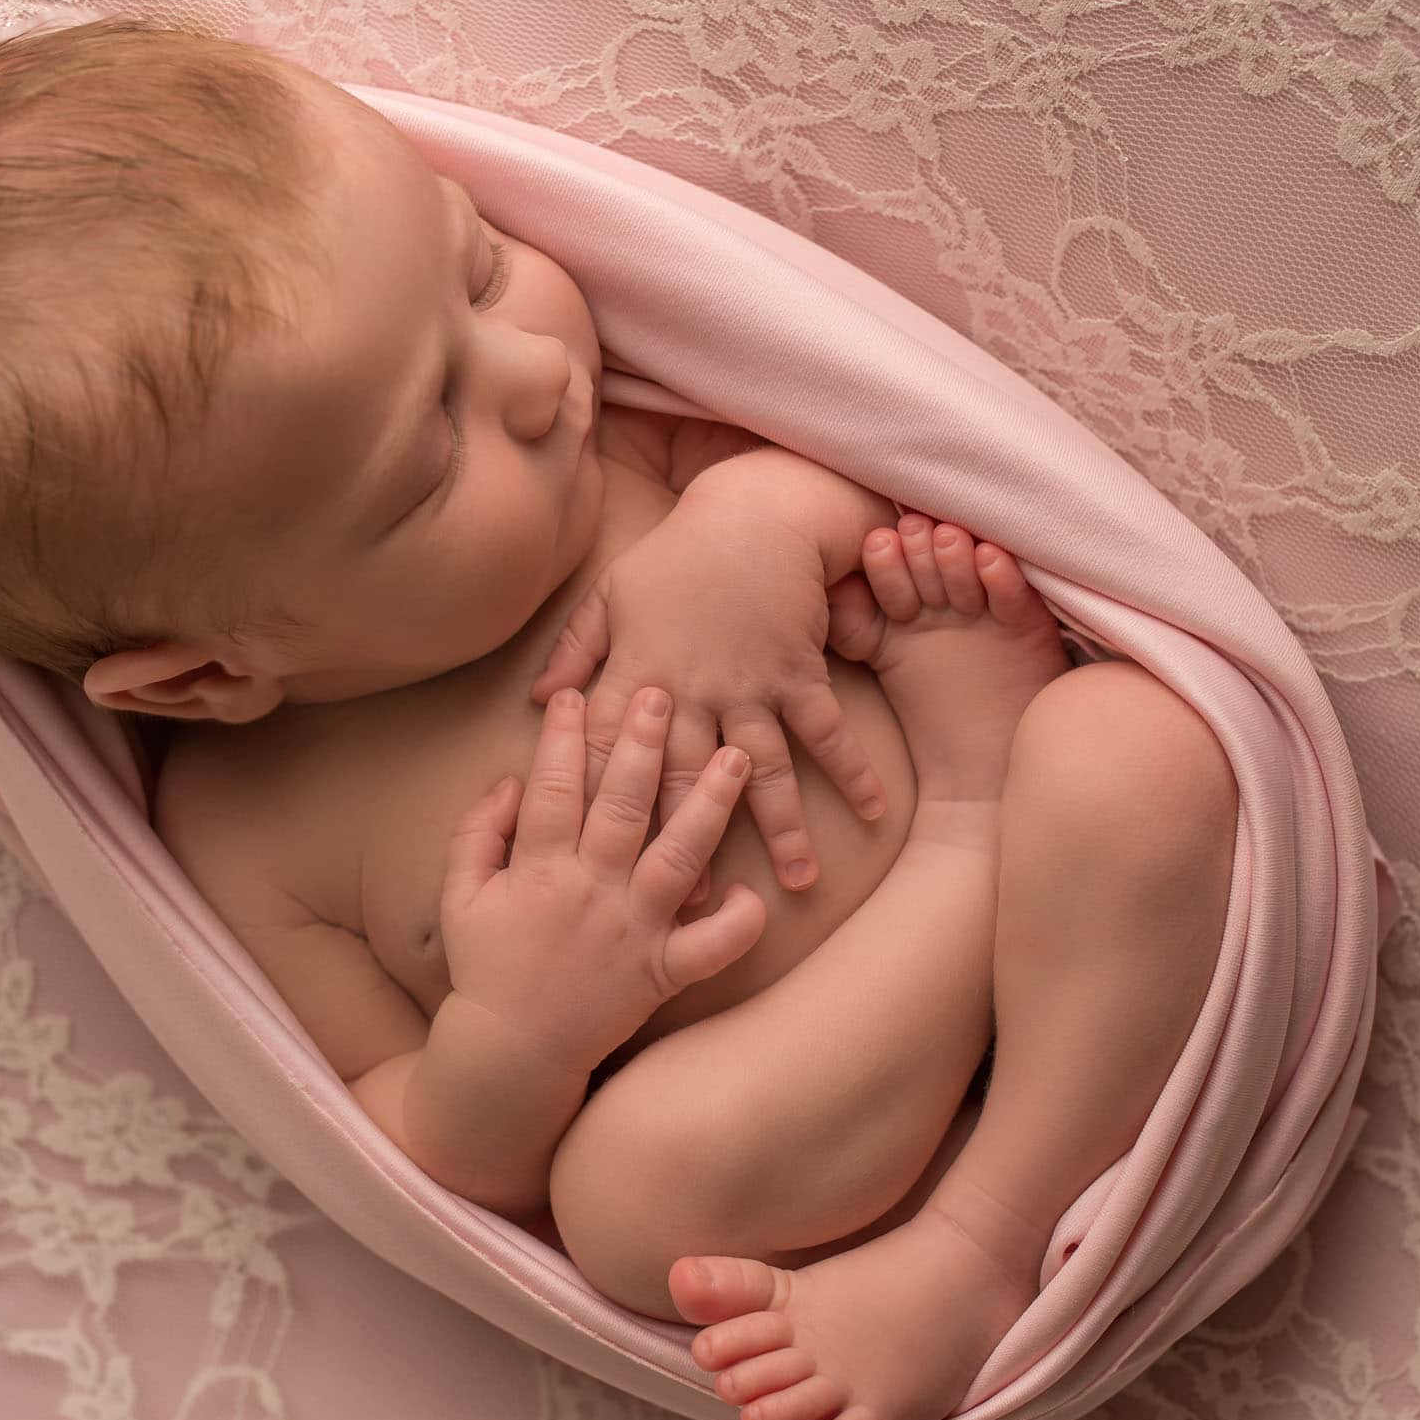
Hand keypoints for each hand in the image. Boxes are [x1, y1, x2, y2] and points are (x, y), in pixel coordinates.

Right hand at [440, 686, 767, 1074]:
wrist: (514, 1051)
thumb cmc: (486, 967)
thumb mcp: (461, 895)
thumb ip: (477, 833)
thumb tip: (510, 780)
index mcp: (539, 869)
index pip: (555, 787)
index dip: (566, 736)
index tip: (579, 692)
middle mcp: (591, 891)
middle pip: (624, 805)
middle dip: (644, 745)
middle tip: (664, 691)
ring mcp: (632, 930)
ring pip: (678, 857)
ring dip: (708, 805)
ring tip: (736, 758)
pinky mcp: (661, 972)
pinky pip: (708, 948)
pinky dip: (735, 923)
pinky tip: (754, 889)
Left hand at [529, 489, 887, 895]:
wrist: (752, 511)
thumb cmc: (679, 552)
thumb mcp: (612, 592)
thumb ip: (576, 649)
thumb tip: (544, 701)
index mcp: (638, 675)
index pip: (613, 754)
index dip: (602, 809)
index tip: (599, 865)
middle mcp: (690, 691)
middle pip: (683, 781)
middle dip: (688, 845)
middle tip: (696, 908)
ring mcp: (747, 686)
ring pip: (761, 771)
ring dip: (782, 828)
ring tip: (801, 883)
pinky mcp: (796, 672)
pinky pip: (825, 732)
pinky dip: (852, 771)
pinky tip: (875, 812)